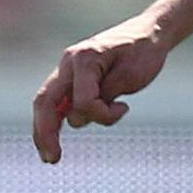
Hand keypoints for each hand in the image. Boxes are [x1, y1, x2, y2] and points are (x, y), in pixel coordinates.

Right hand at [31, 15, 170, 161]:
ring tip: (51, 156)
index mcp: (84, 58)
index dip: (101, 113)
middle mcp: (68, 63)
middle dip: (45, 133)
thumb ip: (104, 96)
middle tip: (52, 159)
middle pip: (45, 101)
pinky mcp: (72, 79)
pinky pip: (56, 103)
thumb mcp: (131, 76)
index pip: (82, 98)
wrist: (148, 33)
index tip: (124, 108)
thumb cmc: (143, 52)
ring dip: (50, 129)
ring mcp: (67, 71)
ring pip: (46, 104)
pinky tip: (50, 142)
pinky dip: (53, 122)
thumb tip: (75, 119)